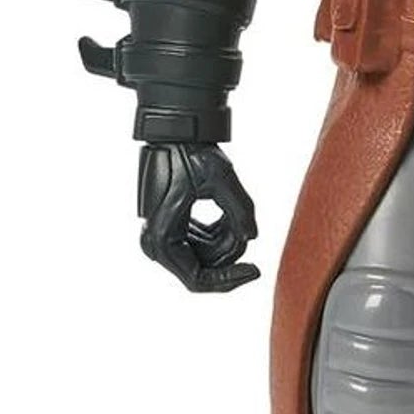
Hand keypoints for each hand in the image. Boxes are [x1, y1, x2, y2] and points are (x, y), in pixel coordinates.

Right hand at [136, 143, 259, 292]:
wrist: (175, 133)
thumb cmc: (192, 152)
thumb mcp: (222, 178)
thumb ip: (241, 210)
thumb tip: (252, 237)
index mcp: (162, 239)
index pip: (198, 280)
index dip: (228, 280)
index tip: (256, 270)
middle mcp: (156, 244)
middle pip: (206, 268)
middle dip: (230, 249)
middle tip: (243, 222)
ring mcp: (164, 237)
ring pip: (208, 257)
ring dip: (227, 237)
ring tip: (232, 208)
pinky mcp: (174, 228)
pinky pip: (204, 243)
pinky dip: (221, 231)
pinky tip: (227, 209)